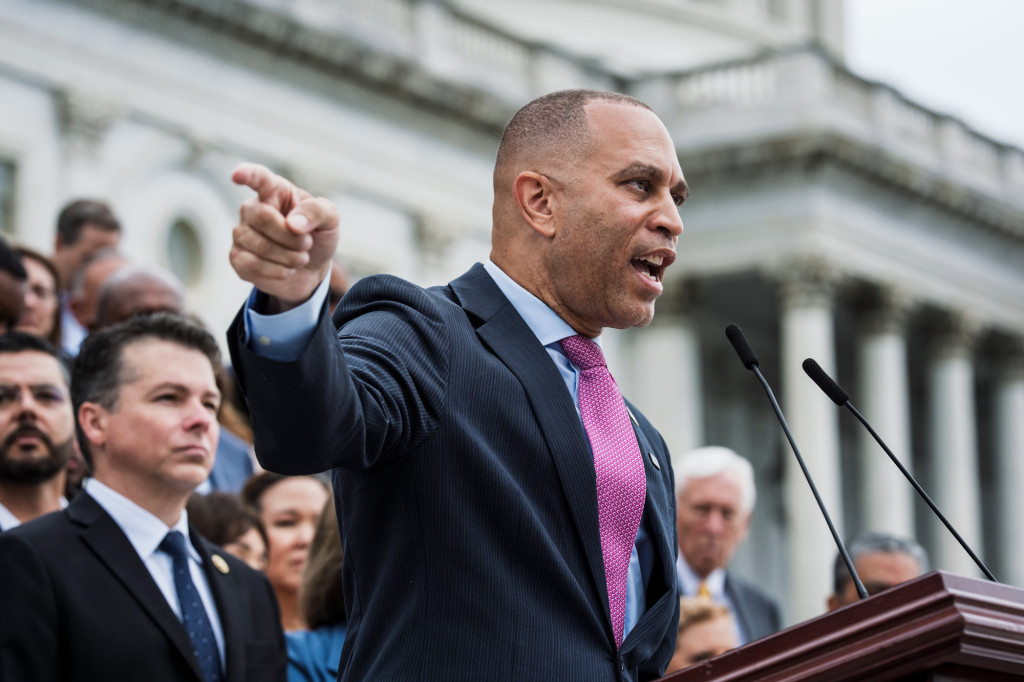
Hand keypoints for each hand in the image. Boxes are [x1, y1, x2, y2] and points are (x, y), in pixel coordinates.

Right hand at [229, 163, 339, 311]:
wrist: (312, 269)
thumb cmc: (318, 236)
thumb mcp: (329, 219)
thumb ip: (317, 212)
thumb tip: (293, 222)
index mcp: (275, 191)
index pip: (258, 178)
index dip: (248, 174)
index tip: (238, 174)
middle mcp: (253, 208)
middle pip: (262, 217)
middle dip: (291, 237)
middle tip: (308, 244)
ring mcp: (242, 233)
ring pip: (260, 245)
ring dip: (289, 257)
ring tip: (301, 258)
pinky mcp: (238, 257)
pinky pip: (252, 264)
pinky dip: (277, 271)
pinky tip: (286, 270)